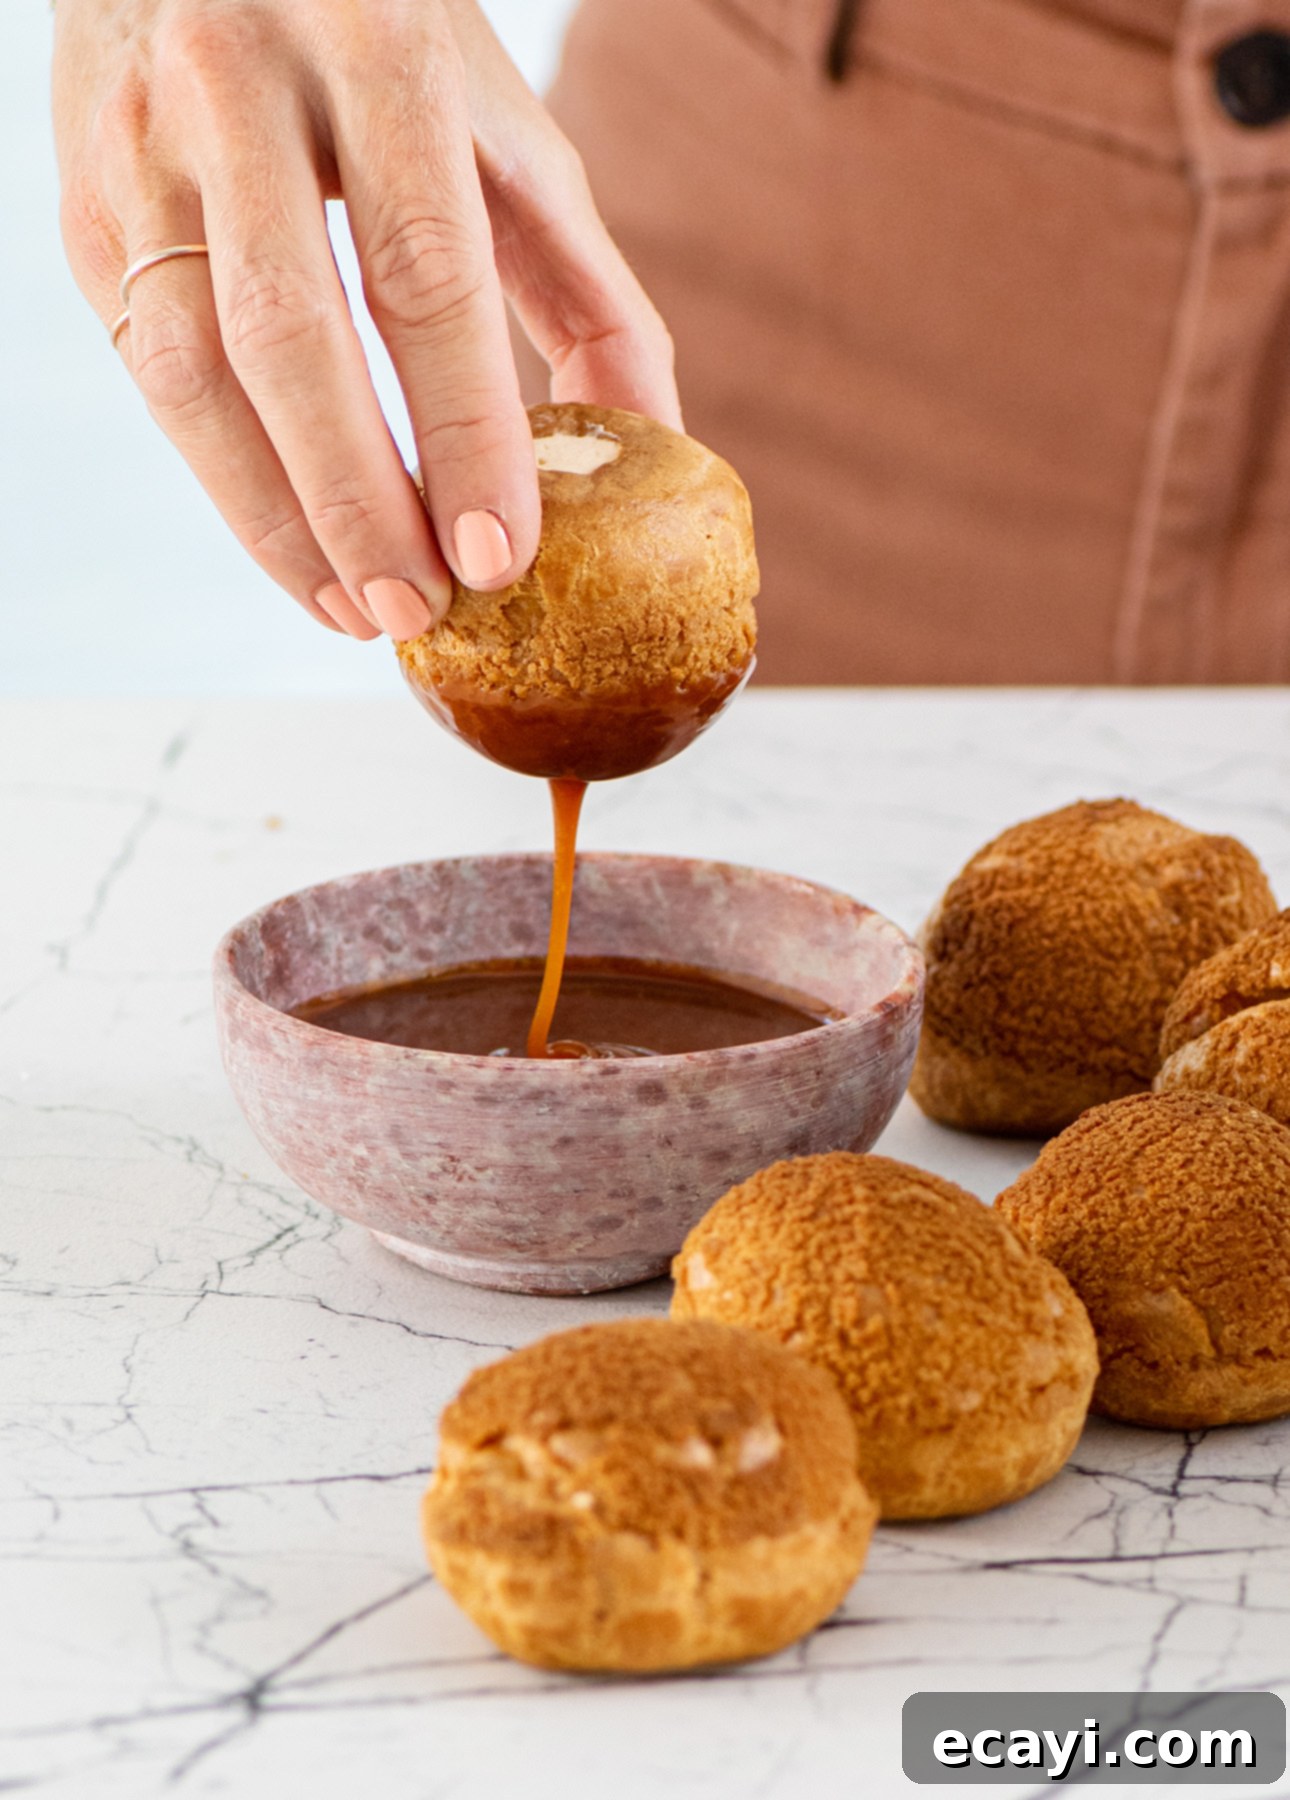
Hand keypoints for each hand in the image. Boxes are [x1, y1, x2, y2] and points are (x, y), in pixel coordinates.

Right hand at [52, 0, 679, 639]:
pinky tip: (297, 549)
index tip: (499, 555)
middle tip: (421, 613)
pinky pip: (150, 371)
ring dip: (277, 521)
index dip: (463, 426)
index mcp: (376, 48)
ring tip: (357, 612)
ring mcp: (137, 143)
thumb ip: (585, 287)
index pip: (422, 269)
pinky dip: (226, 482)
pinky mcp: (81, 205)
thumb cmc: (384, 47)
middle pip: (290, 334)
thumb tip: (653, 449)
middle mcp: (236, 81)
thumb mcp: (506, 132)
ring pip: (190, 371)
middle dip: (360, 501)